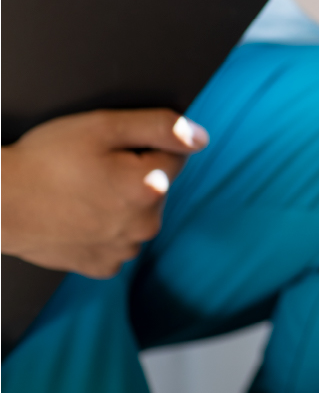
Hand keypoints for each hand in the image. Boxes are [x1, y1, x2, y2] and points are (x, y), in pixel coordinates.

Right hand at [1, 110, 208, 277]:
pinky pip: (117, 240)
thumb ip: (160, 126)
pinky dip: (104, 228)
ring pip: (138, 214)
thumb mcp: (103, 126)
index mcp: (151, 188)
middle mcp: (145, 226)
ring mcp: (124, 250)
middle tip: (90, 169)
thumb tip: (200, 137)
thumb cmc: (44, 161)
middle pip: (157, 186)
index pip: (172, 155)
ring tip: (80, 193)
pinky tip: (78, 216)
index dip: (141, 145)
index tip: (109, 149)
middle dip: (133, 174)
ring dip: (120, 202)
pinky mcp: (102, 267)